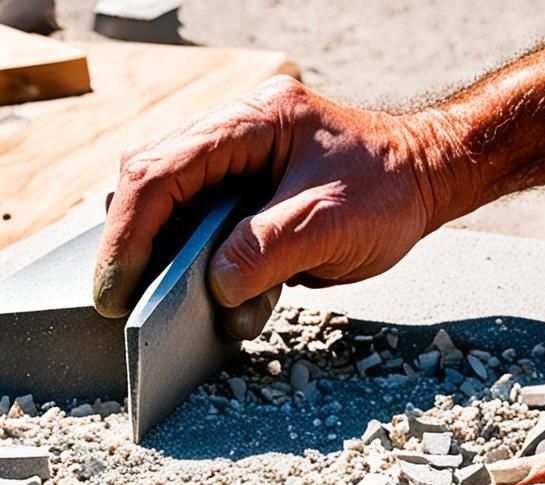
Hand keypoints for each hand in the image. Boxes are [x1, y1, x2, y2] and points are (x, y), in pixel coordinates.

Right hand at [94, 75, 473, 336]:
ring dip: (163, 255)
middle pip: (152, 180)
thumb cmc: (389, 192)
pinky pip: (197, 221)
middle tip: (123, 303)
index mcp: (254, 121)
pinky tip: (205, 293)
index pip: (164, 170)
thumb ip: (269, 251)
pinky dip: (193, 260)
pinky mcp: (243, 189)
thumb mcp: (333, 225)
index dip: (130, 232)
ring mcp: (236, 159)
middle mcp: (236, 132)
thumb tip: (216, 284)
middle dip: (133, 243)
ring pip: (168, 201)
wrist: (427, 180)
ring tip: (165, 302)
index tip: (117, 290)